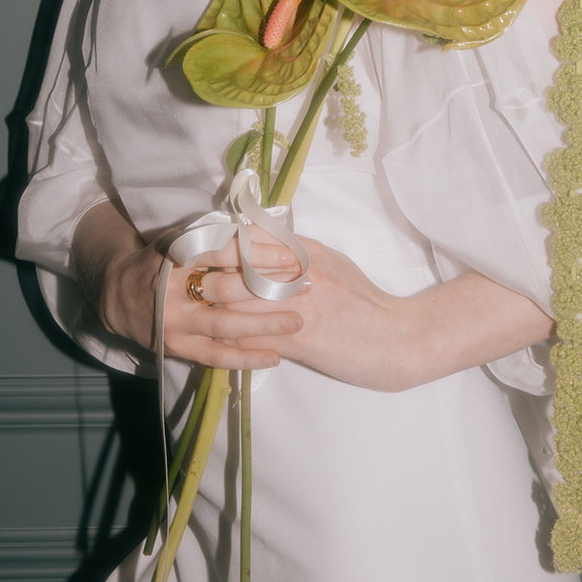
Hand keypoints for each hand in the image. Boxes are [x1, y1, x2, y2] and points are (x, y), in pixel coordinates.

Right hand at [72, 201, 301, 370]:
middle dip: (268, 287)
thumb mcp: (180, 238)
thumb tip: (266, 229)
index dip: (258, 253)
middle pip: (226, 289)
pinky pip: (215, 356)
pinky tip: (274, 356)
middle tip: (304, 284)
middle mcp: (174, 288)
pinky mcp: (178, 347)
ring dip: (264, 325)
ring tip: (297, 321)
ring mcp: (175, 321)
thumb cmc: (163, 260)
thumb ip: (216, 236)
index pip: (222, 251)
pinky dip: (245, 358)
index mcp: (177, 254)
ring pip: (224, 325)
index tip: (292, 254)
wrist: (120, 295)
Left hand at [185, 236, 555, 391]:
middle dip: (207, 275)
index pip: (252, 239)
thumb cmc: (367, 302)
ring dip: (211, 307)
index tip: (199, 249)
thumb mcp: (335, 264)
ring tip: (192, 311)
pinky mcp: (296, 339)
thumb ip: (299, 252)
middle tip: (185, 282)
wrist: (396, 338)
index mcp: (306, 252)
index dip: (220, 244)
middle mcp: (297, 274)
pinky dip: (229, 339)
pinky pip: (251, 337)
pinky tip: (213, 342)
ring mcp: (295, 306)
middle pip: (237, 267)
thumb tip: (268, 241)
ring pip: (238, 301)